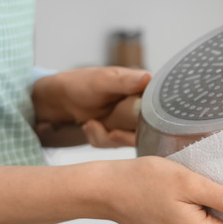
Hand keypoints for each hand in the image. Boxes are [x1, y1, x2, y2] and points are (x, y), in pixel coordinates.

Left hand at [32, 67, 150, 146]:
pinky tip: (89, 127)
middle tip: (110, 133)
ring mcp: (133, 122)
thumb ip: (125, 82)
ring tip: (89, 124)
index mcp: (147, 89)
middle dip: (124, 136)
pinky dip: (100, 139)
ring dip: (107, 137)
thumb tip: (148, 78)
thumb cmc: (81, 83)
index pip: (163, 110)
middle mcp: (144, 107)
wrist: (59, 99)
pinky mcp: (122, 133)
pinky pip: (117, 145)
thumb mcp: (103, 81)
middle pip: (149, 131)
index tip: (133, 126)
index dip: (153, 121)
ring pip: (131, 141)